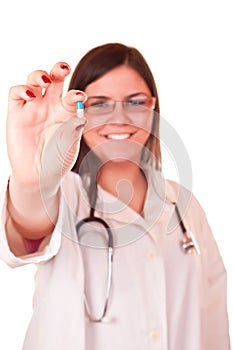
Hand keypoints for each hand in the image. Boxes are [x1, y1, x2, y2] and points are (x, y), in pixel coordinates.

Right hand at [6, 62, 86, 190]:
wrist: (39, 175)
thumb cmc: (57, 161)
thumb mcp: (70, 146)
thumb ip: (75, 130)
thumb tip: (81, 116)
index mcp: (66, 113)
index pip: (72, 96)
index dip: (76, 94)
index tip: (81, 97)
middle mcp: (50, 107)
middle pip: (54, 80)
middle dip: (58, 70)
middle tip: (64, 68)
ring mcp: (33, 108)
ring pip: (34, 81)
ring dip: (39, 75)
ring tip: (46, 81)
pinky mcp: (16, 113)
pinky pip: (16, 93)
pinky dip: (22, 89)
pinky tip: (31, 95)